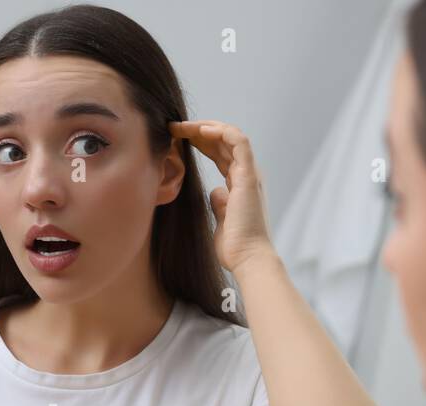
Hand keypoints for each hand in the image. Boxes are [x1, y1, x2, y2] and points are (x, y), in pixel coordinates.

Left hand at [170, 119, 276, 273]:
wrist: (248, 259)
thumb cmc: (235, 247)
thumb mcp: (221, 220)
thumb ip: (220, 204)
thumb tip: (215, 192)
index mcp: (240, 185)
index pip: (221, 154)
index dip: (201, 143)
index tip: (178, 139)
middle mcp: (247, 175)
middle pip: (223, 142)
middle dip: (199, 131)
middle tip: (175, 127)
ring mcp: (249, 174)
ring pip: (230, 136)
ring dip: (206, 127)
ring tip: (183, 126)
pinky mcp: (249, 176)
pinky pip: (238, 142)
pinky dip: (220, 132)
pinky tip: (200, 130)